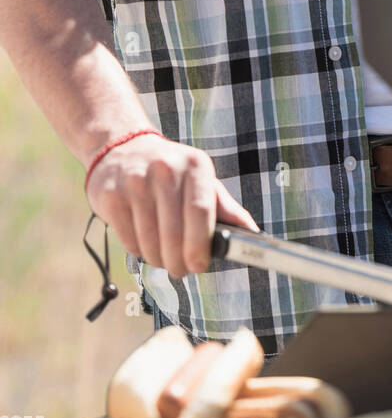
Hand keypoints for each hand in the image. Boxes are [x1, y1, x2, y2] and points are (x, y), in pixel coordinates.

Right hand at [86, 133, 259, 278]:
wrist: (123, 148)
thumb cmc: (171, 173)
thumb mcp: (201, 181)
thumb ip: (227, 210)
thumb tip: (254, 234)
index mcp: (195, 166)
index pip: (200, 212)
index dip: (200, 245)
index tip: (199, 265)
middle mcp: (165, 169)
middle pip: (174, 233)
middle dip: (179, 261)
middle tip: (180, 268)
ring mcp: (136, 181)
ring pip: (150, 242)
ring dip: (158, 259)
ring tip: (163, 256)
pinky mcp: (111, 196)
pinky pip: (129, 241)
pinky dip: (138, 251)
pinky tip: (143, 242)